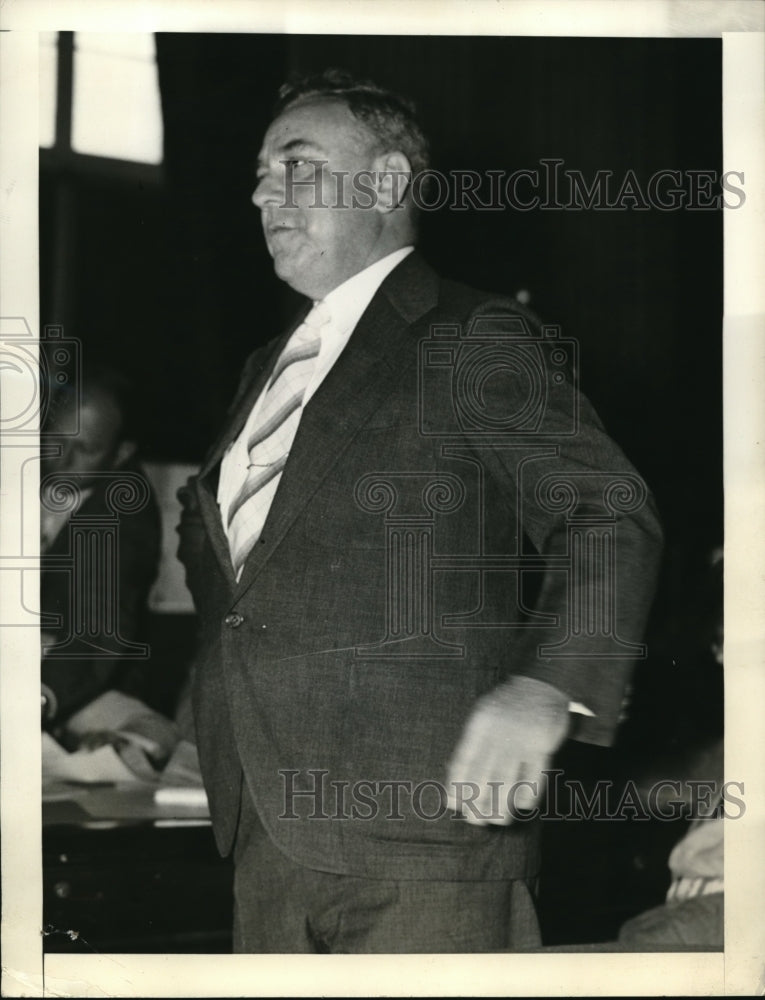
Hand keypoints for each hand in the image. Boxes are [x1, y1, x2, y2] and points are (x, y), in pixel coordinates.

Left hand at [445, 675, 569, 824]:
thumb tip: (456, 778)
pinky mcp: (543, 746)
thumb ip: (472, 743)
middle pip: (484, 777)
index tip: (454, 804)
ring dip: (501, 807)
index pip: (463, 761)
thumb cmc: (507, 705)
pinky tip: (521, 805)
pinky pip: (534, 779)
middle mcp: (499, 732)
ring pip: (507, 784)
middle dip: (477, 804)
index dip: (457, 786)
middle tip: (475, 821)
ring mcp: (522, 740)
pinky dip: (527, 797)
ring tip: (497, 820)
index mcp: (480, 723)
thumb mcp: (484, 714)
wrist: (541, 684)